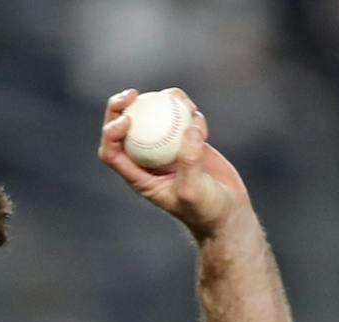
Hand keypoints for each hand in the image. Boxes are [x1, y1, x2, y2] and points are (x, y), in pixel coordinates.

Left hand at [97, 88, 248, 241]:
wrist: (227, 212)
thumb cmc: (205, 210)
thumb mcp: (193, 191)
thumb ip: (189, 162)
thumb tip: (188, 128)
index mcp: (139, 177)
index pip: (112, 153)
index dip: (111, 133)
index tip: (127, 120)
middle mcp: (148, 160)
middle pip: (124, 128)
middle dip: (121, 107)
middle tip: (133, 93)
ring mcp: (166, 147)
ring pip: (153, 115)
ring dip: (162, 102)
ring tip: (182, 104)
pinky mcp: (186, 139)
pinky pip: (179, 115)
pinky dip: (186, 109)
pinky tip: (196, 114)